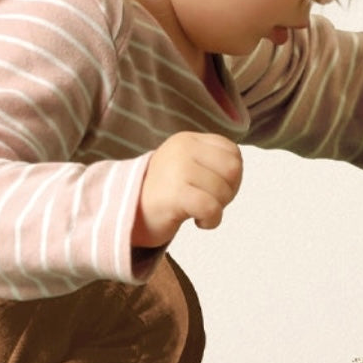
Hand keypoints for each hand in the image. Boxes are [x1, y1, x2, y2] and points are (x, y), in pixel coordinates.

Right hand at [132, 132, 243, 247]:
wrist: (125, 213)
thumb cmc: (162, 193)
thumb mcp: (186, 165)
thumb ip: (211, 161)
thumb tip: (237, 169)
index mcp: (187, 140)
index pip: (232, 152)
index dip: (232, 175)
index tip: (214, 188)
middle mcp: (183, 149)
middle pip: (233, 169)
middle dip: (229, 191)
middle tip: (209, 202)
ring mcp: (178, 170)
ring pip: (223, 191)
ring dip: (218, 209)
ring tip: (199, 212)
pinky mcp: (175, 194)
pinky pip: (211, 208)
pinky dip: (212, 220)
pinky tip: (199, 222)